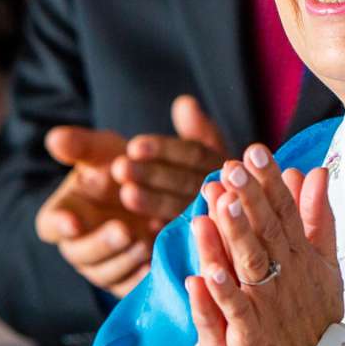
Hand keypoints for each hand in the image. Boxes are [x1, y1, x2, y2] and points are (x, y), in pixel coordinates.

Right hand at [35, 126, 155, 295]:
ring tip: (148, 239)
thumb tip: (54, 138)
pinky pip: (130, 286)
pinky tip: (157, 264)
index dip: (58, 224)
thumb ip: (80, 146)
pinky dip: (142, 277)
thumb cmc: (118, 168)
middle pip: (81, 253)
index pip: (50, 225)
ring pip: (107, 272)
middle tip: (124, 230)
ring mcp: (104, 265)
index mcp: (65, 214)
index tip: (73, 221)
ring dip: (126, 258)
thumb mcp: (102, 151)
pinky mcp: (128, 279)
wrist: (154, 188)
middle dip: (102, 243)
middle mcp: (80, 245)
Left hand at [113, 95, 230, 225]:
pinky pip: (188, 237)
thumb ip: (194, 129)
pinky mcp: (210, 242)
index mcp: (220, 161)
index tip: (133, 146)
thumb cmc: (195, 176)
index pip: (193, 152)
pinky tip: (144, 229)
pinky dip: (166, 231)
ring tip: (126, 194)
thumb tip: (185, 103)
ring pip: (185, 208)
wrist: (216, 220)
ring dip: (155, 201)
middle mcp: (224, 188)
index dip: (163, 149)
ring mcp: (219, 217)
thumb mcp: (197, 150)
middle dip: (153, 173)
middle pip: (188, 180)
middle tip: (119, 167)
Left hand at [185, 145, 342, 345]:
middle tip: (233, 165)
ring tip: (221, 201)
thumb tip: (314, 171)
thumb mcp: (325, 265)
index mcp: (302, 257)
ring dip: (235, 234)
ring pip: (250, 263)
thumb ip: (318, 218)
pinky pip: (235, 309)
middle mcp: (287, 275)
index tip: (255, 151)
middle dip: (250, 198)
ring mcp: (269, 304)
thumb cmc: (314, 318)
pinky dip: (222, 291)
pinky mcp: (251, 334)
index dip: (270, 182)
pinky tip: (205, 270)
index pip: (286, 212)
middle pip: (268, 231)